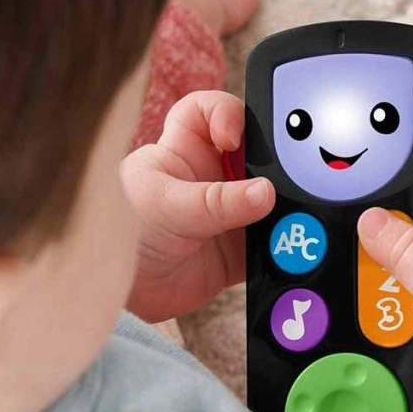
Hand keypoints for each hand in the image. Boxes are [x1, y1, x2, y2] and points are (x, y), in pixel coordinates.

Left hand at [120, 91, 274, 322]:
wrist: (118, 300)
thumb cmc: (119, 236)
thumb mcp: (166, 207)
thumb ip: (218, 201)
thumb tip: (266, 193)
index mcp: (184, 151)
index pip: (210, 112)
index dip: (228, 114)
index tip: (234, 140)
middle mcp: (211, 178)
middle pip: (255, 153)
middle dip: (274, 163)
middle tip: (284, 180)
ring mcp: (228, 215)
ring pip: (270, 198)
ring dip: (284, 208)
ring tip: (292, 221)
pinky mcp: (239, 251)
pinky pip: (274, 242)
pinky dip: (286, 246)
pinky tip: (294, 249)